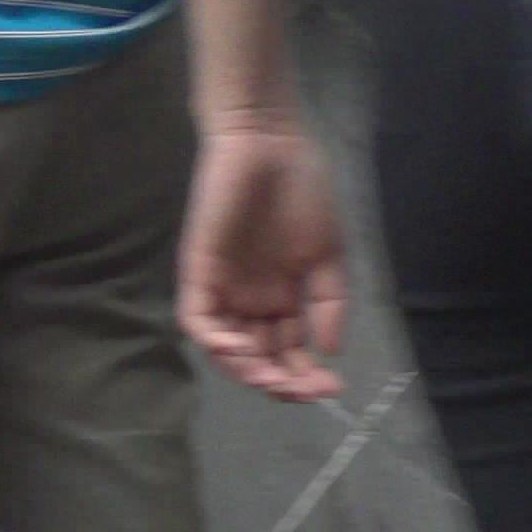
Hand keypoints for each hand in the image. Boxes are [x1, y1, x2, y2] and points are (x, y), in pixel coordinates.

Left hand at [179, 120, 346, 400]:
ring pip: (226, 347)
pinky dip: (215, 340)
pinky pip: (197, 319)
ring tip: (273, 378)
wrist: (271, 142)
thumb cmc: (303, 189)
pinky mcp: (198, 271)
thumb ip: (328, 303)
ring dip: (247, 370)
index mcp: (281, 298)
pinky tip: (240, 349)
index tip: (333, 389)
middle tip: (304, 390)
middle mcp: (249, 300)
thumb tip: (328, 351)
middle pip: (259, 358)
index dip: (306, 377)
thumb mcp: (328, 253)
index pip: (288, 352)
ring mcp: (222, 288)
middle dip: (281, 382)